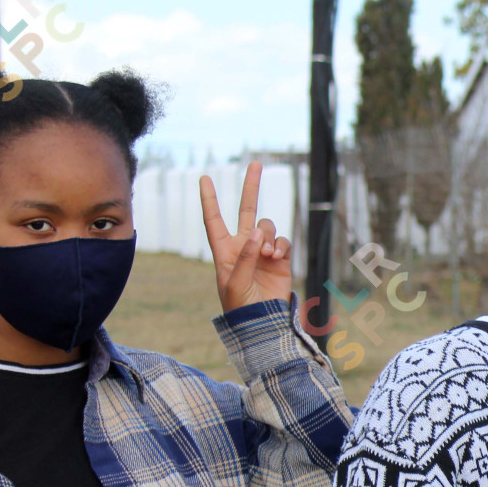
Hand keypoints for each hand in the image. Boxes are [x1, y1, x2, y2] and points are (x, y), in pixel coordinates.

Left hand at [200, 160, 293, 312]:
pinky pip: (282, 241)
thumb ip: (245, 256)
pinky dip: (280, 245)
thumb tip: (257, 233)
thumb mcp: (234, 283)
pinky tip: (276, 257)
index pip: (214, 220)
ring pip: (267, 227)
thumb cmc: (240, 307)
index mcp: (224, 251)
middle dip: (251, 187)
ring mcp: (263, 251)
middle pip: (246, 210)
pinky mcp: (281, 259)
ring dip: (268, 236)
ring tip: (267, 254)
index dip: (209, 199)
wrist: (262, 323)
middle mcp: (243, 246)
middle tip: (256, 163)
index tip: (204, 178)